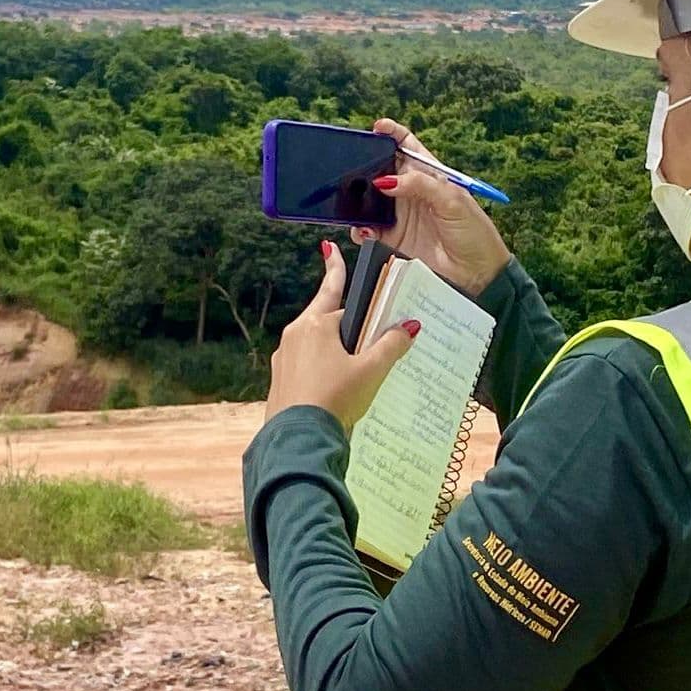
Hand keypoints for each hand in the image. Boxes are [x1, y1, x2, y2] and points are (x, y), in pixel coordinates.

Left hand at [264, 240, 419, 431]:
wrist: (299, 442)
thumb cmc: (335, 399)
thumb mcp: (370, 371)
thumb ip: (391, 345)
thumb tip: (409, 326)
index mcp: (314, 325)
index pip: (332, 290)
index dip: (336, 270)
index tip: (330, 249)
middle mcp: (295, 335)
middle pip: (328, 320)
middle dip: (349, 326)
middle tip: (371, 336)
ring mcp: (284, 359)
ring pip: (316, 343)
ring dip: (336, 349)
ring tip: (357, 369)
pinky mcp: (280, 381)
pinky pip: (307, 364)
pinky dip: (324, 368)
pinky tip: (338, 388)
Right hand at [351, 119, 511, 296]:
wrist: (477, 271)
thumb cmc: (474, 231)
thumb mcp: (452, 200)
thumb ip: (420, 185)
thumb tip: (386, 180)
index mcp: (429, 175)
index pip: (407, 146)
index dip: (392, 134)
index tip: (377, 128)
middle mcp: (412, 191)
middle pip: (381, 170)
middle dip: (365, 167)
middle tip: (354, 169)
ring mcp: (401, 214)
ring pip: (371, 200)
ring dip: (359, 200)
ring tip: (354, 203)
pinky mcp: (394, 237)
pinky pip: (369, 229)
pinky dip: (361, 229)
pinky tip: (364, 230)